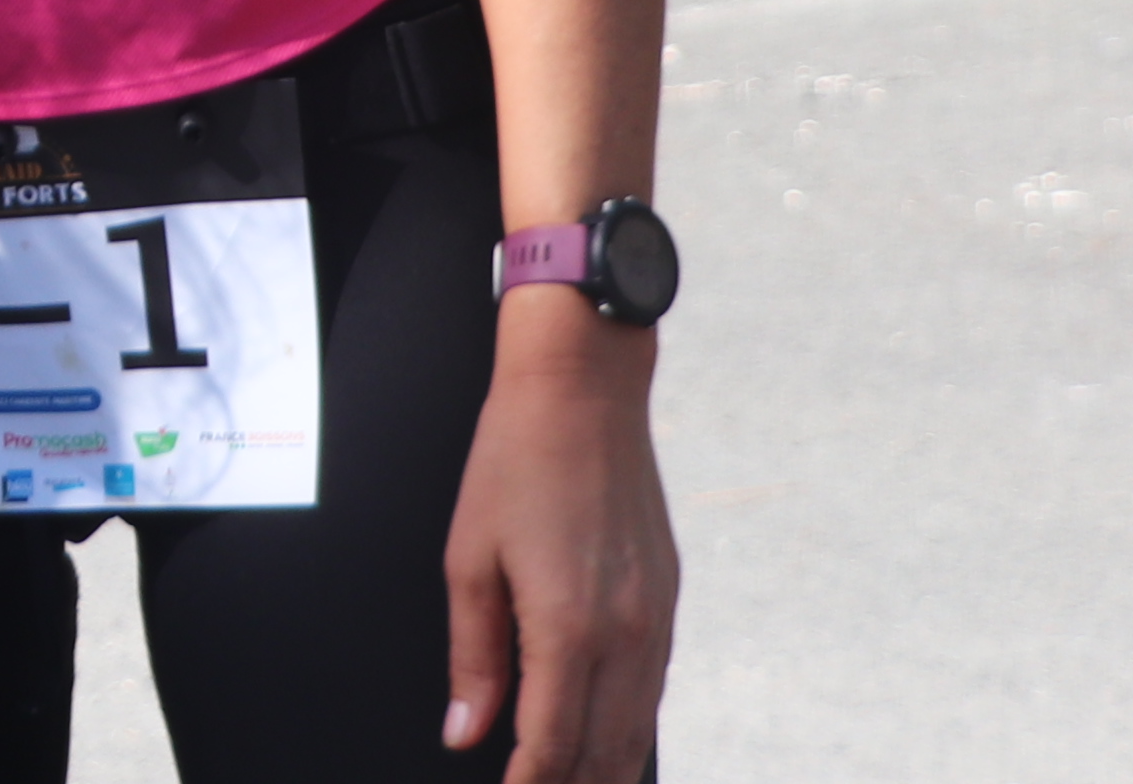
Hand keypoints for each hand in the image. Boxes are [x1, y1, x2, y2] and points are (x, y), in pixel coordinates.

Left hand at [440, 325, 676, 780]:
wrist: (584, 387)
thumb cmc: (514, 461)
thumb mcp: (469, 559)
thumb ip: (471, 658)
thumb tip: (464, 734)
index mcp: (567, 626)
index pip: (550, 746)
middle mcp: (624, 632)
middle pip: (603, 753)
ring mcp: (655, 616)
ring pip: (637, 730)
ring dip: (605, 771)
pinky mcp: (667, 597)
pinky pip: (653, 687)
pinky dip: (630, 728)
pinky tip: (608, 741)